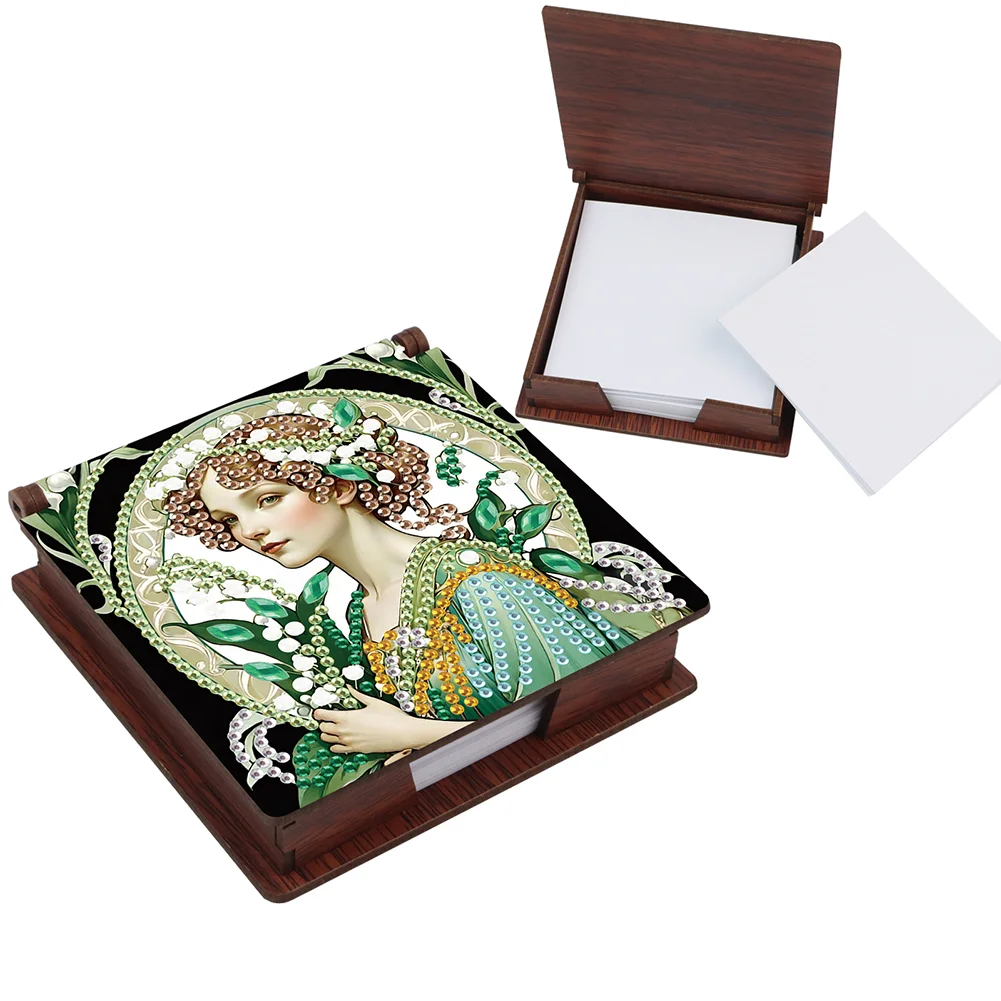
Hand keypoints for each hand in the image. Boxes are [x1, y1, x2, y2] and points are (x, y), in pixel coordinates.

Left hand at [312, 688, 469, 753]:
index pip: (324, 716)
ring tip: (330, 729)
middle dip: (323, 723)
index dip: (318, 713)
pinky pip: (339, 750)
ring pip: (329, 740)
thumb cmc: (390, 717)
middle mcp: (345, 732)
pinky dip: (336, 745)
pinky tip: (340, 741)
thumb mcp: (373, 702)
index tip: (317, 711)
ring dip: (327, 734)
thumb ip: (357, 695)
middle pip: (324, 729)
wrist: (402, 733)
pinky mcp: (357, 750)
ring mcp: (350, 743)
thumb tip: (348, 687)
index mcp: (347, 718)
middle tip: (325, 718)